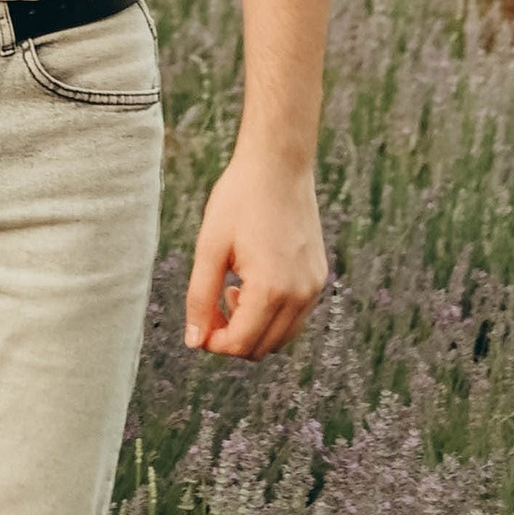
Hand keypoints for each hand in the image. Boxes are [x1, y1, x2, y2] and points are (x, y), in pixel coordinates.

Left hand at [184, 153, 328, 360]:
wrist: (278, 165)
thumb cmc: (239, 201)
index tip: (198, 324)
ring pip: (282, 337)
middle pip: (262, 348)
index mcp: (270, 290)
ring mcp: (313, 287)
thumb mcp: (209, 249)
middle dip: (232, 339)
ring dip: (253, 328)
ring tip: (232, 290)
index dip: (213, 343)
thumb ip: (200, 299)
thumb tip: (195, 342)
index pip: (241, 345)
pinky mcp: (318, 277)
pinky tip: (252, 283)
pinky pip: (296, 316)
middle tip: (211, 307)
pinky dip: (272, 315)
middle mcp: (299, 295)